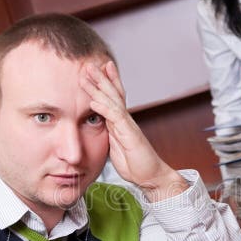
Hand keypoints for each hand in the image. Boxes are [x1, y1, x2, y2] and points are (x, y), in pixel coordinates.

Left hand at [80, 61, 186, 200]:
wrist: (151, 176)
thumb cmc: (136, 163)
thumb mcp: (116, 146)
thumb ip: (110, 133)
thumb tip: (101, 126)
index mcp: (120, 122)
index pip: (112, 97)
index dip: (105, 82)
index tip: (95, 70)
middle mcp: (125, 120)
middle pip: (112, 93)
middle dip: (100, 77)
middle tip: (89, 63)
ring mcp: (128, 126)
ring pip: (113, 100)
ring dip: (100, 86)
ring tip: (89, 74)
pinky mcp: (130, 134)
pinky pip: (116, 118)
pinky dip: (104, 108)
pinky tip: (94, 101)